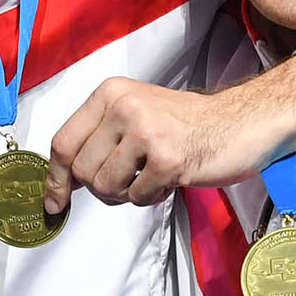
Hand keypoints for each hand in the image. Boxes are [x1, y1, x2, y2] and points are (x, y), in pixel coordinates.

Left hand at [44, 77, 284, 209]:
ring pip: (106, 187)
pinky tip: (170, 178)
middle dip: (102, 187)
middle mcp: (124, 107)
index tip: (54, 202)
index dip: (56, 179)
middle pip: (83, 171)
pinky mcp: (168, 158)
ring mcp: (146, 131)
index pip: (63, 143)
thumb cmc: (186, 124)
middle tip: (130, 179)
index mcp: (110, 93)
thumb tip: (61, 182)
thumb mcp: (133, 116)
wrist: (242, 122)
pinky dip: (151, 197)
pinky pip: (137, 197)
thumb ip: (97, 140)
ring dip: (127, 193)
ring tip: (151, 175)